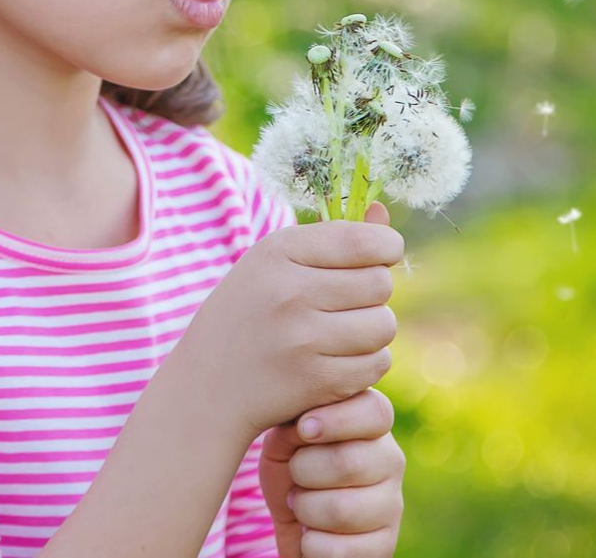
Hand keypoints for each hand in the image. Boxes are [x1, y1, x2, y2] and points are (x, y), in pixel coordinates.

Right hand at [177, 202, 401, 441]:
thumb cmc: (250, 311)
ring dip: (373, 329)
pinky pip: (377, 364)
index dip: (386, 246)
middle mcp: (290, 291)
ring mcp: (303, 339)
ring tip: (343, 330)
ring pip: (384, 325)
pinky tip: (337, 359)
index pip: (363, 241)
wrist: (209, 383)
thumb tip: (382, 211)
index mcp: (278, 251)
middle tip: (349, 300)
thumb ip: (332, 237)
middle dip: (374, 292)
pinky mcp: (316, 381)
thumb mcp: (276, 262)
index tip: (381, 255)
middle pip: (380, 284)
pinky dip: (366, 363)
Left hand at [259, 386, 404, 556]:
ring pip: (342, 510)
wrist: (292, 513)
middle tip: (295, 473)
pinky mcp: (386, 545)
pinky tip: (310, 533)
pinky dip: (310, 544)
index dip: (336, 421)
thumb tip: (305, 425)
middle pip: (349, 463)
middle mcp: (390, 459)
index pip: (375, 412)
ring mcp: (392, 504)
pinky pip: (342, 551)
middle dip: (303, 470)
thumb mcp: (285, 431)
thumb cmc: (290, 458)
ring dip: (304, 508)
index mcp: (371, 421)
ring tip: (301, 502)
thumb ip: (298, 416)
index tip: (303, 429)